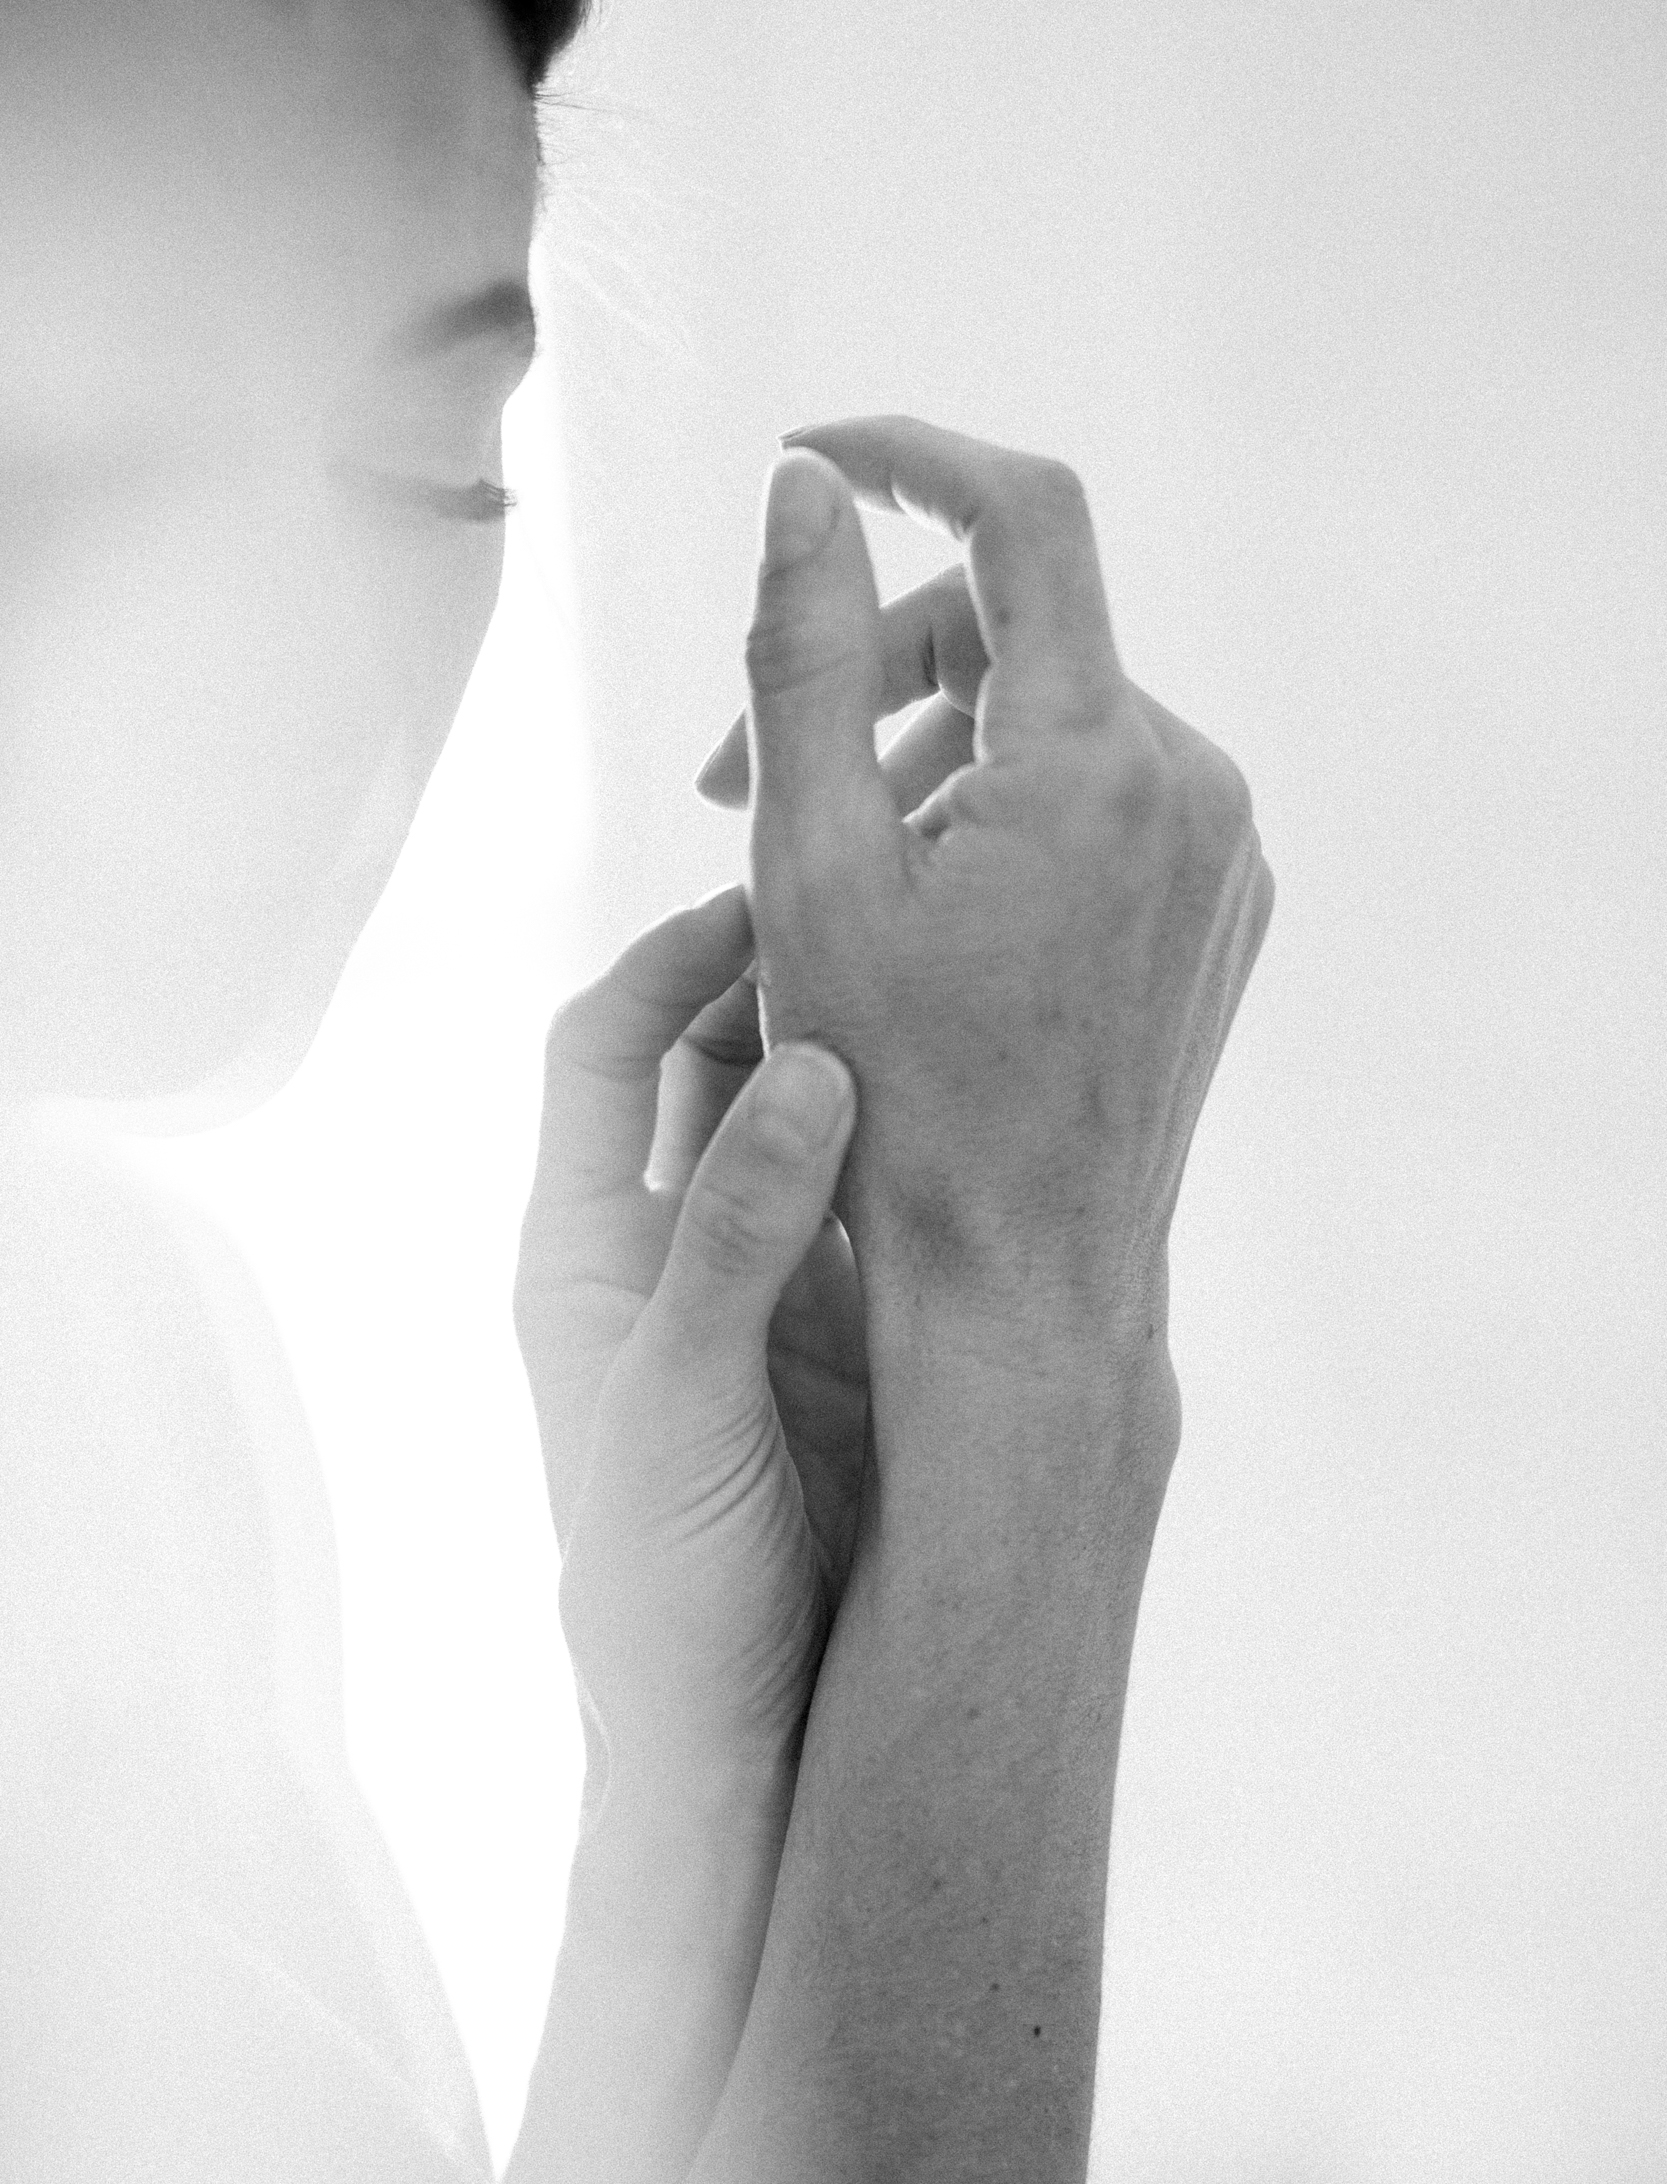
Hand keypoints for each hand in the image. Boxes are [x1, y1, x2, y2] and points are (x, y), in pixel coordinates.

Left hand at [512, 887, 868, 1791]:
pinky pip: (894, 1214)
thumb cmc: (657, 1595)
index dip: (670, 961)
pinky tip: (996, 1108)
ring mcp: (777, 1291)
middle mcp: (675, 1250)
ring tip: (955, 985)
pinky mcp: (864, 1342)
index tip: (767, 898)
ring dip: (875, 1059)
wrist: (738, 1748)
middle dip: (788, 986)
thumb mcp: (677, 1407)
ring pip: (820, 1130)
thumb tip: (813, 1067)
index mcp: (584, 1253)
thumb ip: (736, 1239)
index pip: (605, 1050)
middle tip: (889, 914)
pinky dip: (932, 1153)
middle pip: (717, 1065)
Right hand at [696, 414, 1274, 1369]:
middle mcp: (1193, 785)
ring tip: (823, 876)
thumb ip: (805, 659)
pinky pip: (1100, 802)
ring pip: (1051, 726)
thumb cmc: (892, 1102)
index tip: (811, 456)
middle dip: (868, 678)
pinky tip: (925, 915)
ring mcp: (1222, 850)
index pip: (1024, 513)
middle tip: (728, 779)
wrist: (1020, 1281)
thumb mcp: (812, 869)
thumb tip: (802, 487)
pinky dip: (1001, 817)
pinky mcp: (1222, 907)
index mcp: (1098, 762)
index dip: (909, 455)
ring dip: (925, 760)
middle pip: (1017, 636)